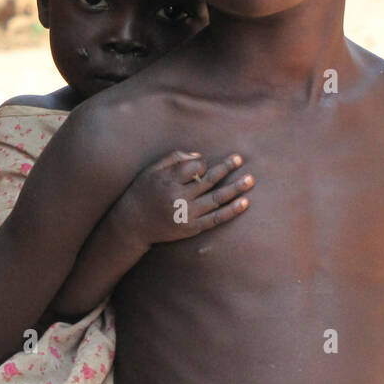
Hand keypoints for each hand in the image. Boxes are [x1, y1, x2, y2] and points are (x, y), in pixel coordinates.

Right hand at [111, 151, 252, 251]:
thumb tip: (200, 155)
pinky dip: (232, 211)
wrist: (133, 224)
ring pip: (217, 199)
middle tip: (239, 159)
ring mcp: (186, 214)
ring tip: (250, 180)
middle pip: (208, 179)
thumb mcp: (152, 170)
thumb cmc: (143, 192)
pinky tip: (245, 202)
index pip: (194, 167)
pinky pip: (216, 218)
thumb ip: (174, 158)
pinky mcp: (191, 228)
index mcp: (168, 181)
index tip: (201, 165)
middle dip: (226, 168)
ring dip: (236, 188)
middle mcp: (178, 197)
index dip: (201, 164)